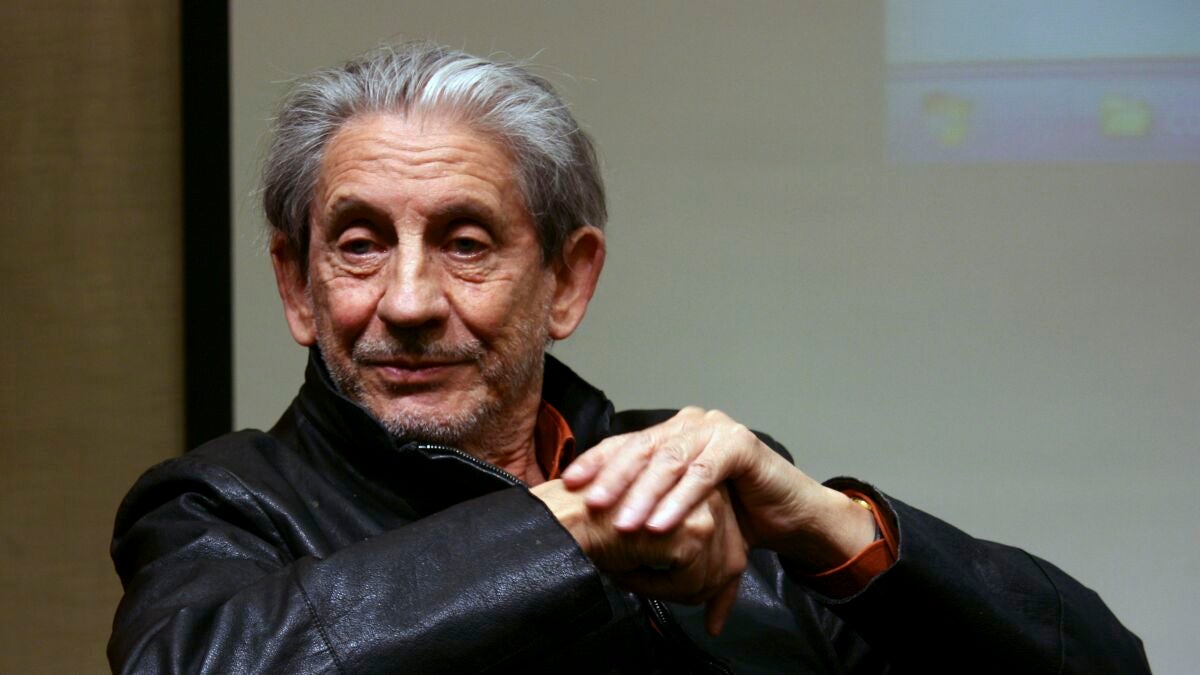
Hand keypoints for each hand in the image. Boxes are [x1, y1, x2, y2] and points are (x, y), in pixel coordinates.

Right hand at [531, 479, 745, 634]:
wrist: (569, 516)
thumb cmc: (598, 522)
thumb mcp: (650, 529)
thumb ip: (684, 548)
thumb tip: (711, 599)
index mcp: (698, 487)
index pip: (731, 542)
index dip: (722, 583)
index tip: (715, 612)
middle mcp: (709, 492)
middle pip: (730, 560)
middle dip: (708, 591)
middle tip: (678, 603)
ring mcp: (704, 510)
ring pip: (713, 575)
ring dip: (678, 592)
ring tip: (640, 582)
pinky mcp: (694, 531)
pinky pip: (691, 582)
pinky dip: (661, 590)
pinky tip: (631, 574)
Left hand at [560, 408, 875, 570]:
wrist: (788, 516)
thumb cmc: (732, 511)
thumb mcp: (679, 505)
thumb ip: (646, 499)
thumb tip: (595, 514)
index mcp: (670, 433)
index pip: (625, 443)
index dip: (595, 461)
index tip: (569, 484)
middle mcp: (689, 424)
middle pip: (642, 448)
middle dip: (613, 478)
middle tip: (592, 505)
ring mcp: (715, 429)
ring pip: (670, 461)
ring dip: (643, 495)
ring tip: (624, 525)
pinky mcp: (740, 444)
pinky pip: (703, 474)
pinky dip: (679, 501)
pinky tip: (661, 523)